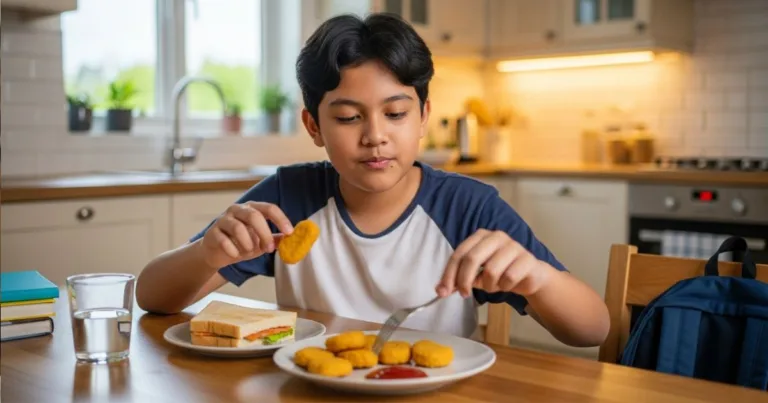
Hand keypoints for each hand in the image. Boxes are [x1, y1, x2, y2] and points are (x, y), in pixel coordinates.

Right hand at [198, 202, 293, 269]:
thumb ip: (275, 240)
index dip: (280, 219)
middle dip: (264, 233)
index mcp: (252, 209)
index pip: (269, 208)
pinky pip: (224, 241)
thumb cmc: (241, 243)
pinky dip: (233, 251)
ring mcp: (223, 219)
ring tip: (249, 251)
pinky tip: (235, 255)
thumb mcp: (261, 242)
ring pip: (238, 227)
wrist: (216, 253)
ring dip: (247, 243)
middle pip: (253, 216)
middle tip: (269, 248)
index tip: (289, 232)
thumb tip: (292, 240)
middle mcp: (237, 210)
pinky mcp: (212, 232)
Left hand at [436, 229, 552, 297]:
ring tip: (493, 286)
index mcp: (480, 236)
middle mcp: (496, 236)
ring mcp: (513, 246)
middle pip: (472, 258)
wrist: (530, 275)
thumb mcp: (476, 275)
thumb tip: (440, 290)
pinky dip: (505, 286)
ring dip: (489, 285)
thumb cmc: (500, 272)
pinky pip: (509, 278)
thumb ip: (459, 279)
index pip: (459, 254)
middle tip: (464, 294)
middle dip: (464, 280)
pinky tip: (508, 284)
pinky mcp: (527, 259)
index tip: (443, 291)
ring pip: (491, 271)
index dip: (449, 273)